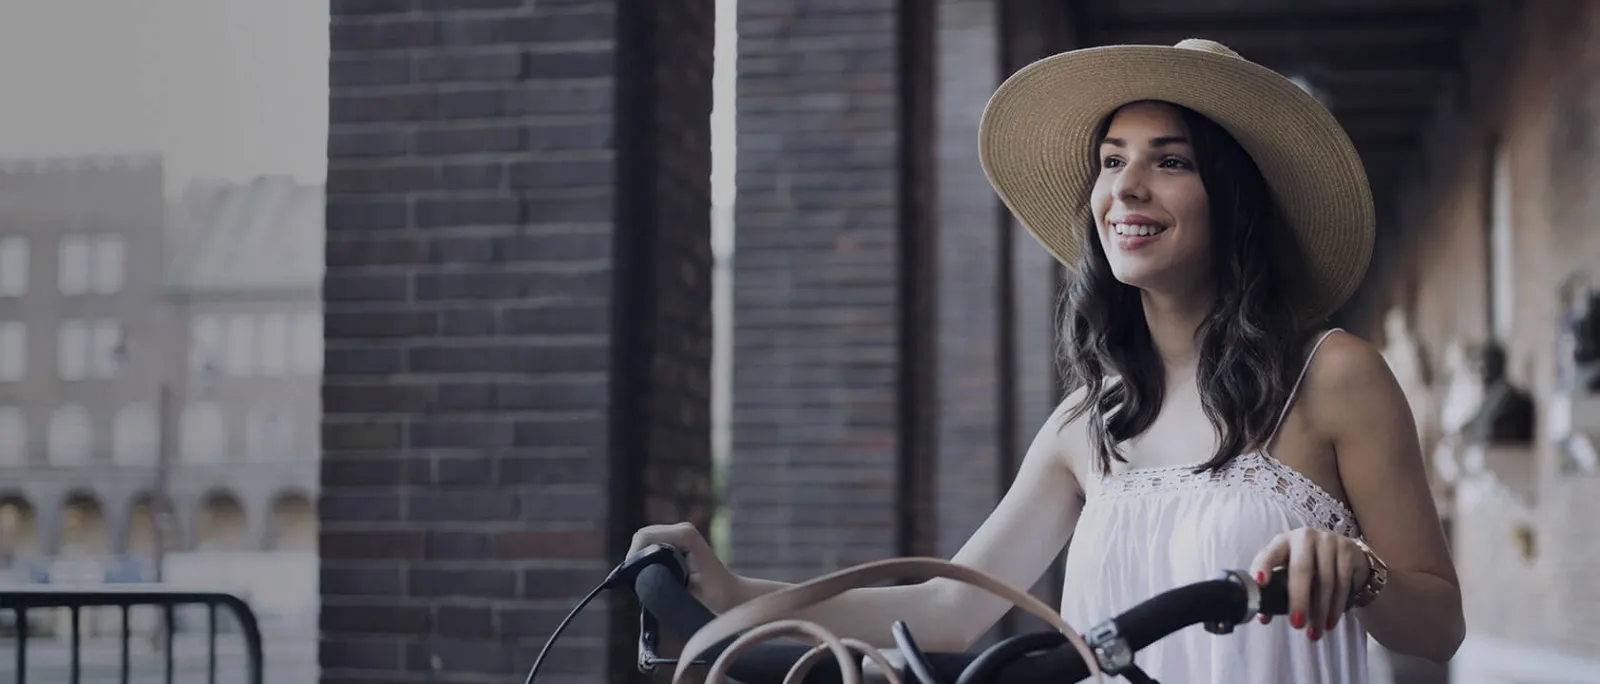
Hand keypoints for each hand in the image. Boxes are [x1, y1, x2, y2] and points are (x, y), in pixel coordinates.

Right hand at [628, 522, 742, 612]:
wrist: (734, 596)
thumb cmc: (717, 596)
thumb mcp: (689, 591)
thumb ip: (664, 583)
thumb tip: (641, 581)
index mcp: (686, 536)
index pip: (645, 536)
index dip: (633, 555)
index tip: (628, 577)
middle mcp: (683, 530)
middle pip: (643, 536)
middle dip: (634, 556)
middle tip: (630, 581)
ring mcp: (681, 535)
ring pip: (646, 540)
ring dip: (639, 557)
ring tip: (636, 580)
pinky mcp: (679, 543)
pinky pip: (653, 545)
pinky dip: (645, 557)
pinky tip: (645, 574)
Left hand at [1248, 526, 1371, 639]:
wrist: (1343, 551)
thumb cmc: (1308, 564)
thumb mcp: (1288, 570)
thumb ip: (1275, 590)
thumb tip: (1264, 618)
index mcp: (1282, 542)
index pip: (1269, 554)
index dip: (1263, 566)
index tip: (1260, 582)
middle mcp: (1304, 537)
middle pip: (1301, 569)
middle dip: (1298, 599)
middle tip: (1296, 624)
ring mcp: (1327, 541)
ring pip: (1325, 580)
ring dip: (1320, 610)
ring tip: (1315, 632)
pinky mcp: (1347, 549)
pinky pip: (1342, 582)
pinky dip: (1336, 606)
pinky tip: (1330, 622)